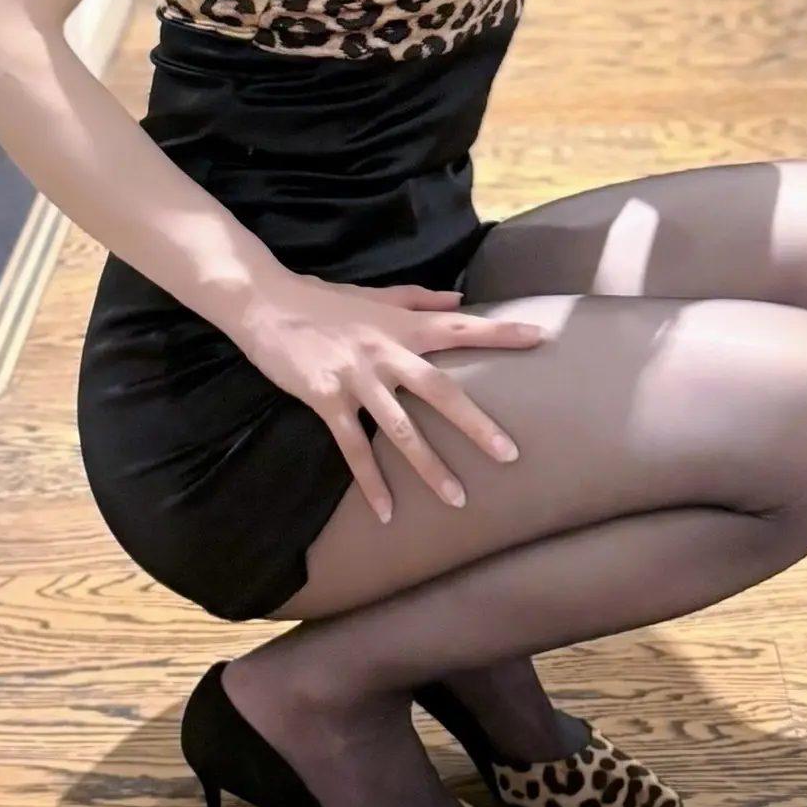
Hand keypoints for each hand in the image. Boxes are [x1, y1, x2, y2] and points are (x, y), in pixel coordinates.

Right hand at [233, 269, 545, 520]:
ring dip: (429, 466)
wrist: (265, 302)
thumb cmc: (324, 300)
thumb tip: (461, 299)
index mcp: (401, 324)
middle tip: (509, 454)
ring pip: (400, 428)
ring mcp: (355, 377)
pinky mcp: (325, 399)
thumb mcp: (376, 294)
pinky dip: (371, 482)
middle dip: (475, 424)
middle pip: (439, 389)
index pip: (459, 327)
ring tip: (457, 499)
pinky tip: (387, 512)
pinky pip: (353, 448)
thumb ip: (420, 299)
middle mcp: (384, 350)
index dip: (499, 333)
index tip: (540, 339)